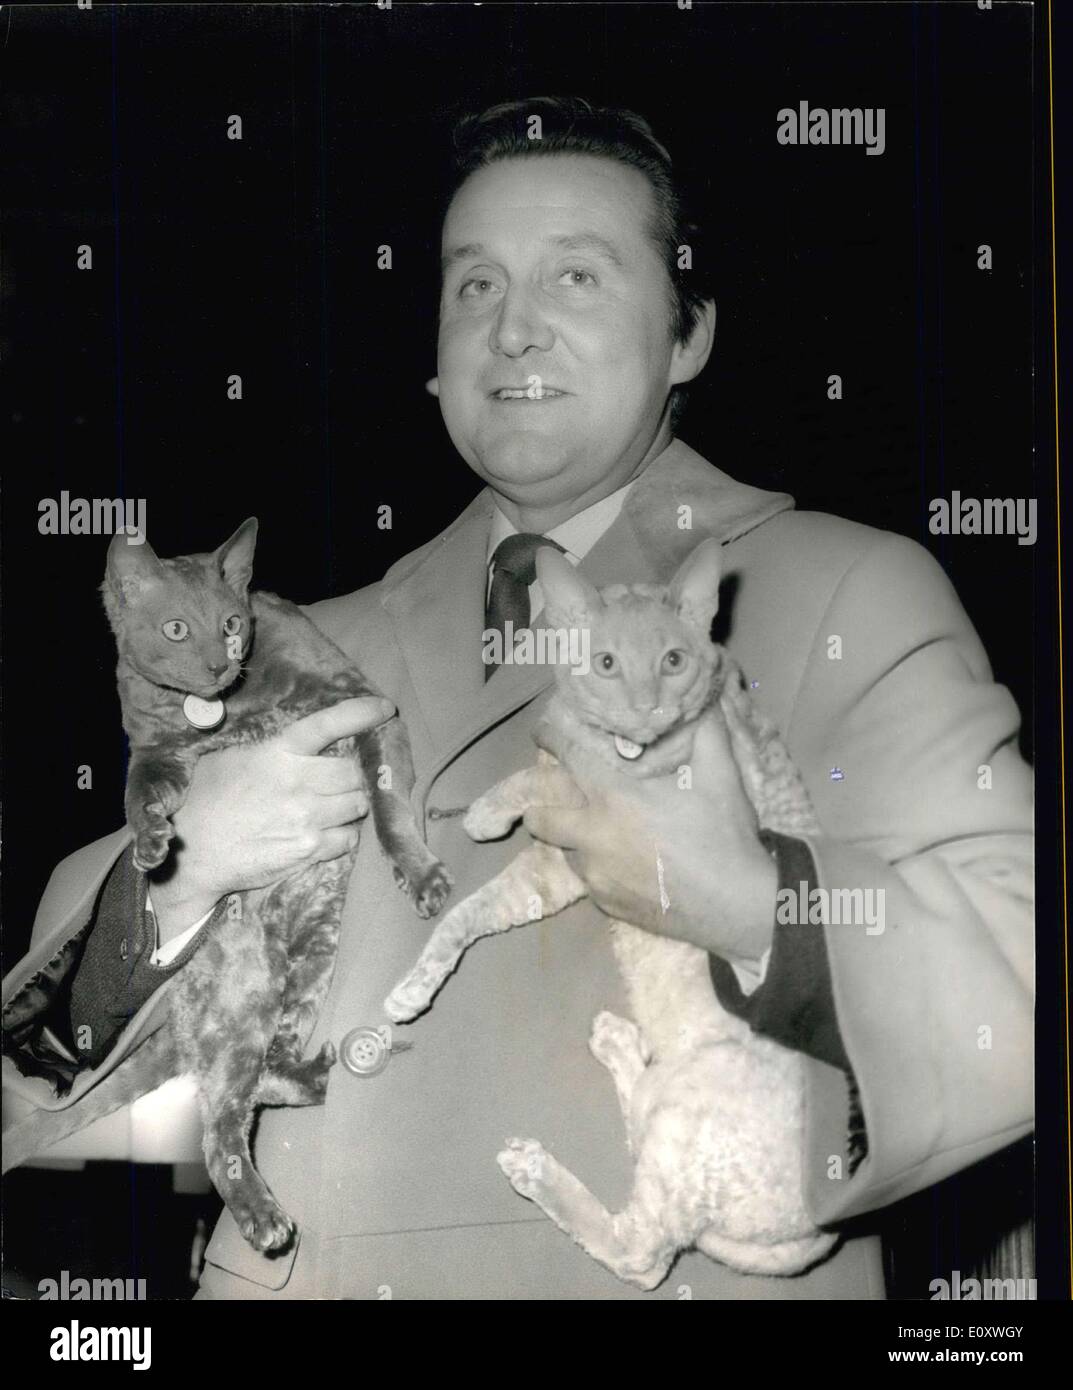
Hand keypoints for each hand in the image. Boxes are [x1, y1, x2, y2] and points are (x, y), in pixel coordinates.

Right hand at [148, 697, 394, 935]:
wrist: (191, 853)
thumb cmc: (204, 800)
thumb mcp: (229, 758)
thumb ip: (269, 749)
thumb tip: (297, 742)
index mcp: (278, 753)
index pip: (328, 724)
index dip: (361, 713)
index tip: (384, 709)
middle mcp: (298, 783)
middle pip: (355, 773)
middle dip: (356, 775)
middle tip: (345, 780)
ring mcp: (307, 819)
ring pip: (358, 806)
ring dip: (352, 805)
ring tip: (335, 806)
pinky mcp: (309, 851)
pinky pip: (348, 839)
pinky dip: (344, 835)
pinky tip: (326, 833)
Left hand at [522, 714, 777, 965]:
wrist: (737, 907)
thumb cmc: (724, 835)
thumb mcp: (721, 774)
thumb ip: (706, 730)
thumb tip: (701, 699)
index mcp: (613, 797)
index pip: (567, 755)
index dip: (551, 737)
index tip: (545, 732)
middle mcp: (592, 836)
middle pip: (541, 816)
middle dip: (542, 802)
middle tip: (562, 794)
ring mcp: (595, 875)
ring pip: (563, 849)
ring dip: (572, 835)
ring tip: (595, 828)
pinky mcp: (605, 904)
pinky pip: (587, 879)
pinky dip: (595, 866)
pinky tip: (620, 862)